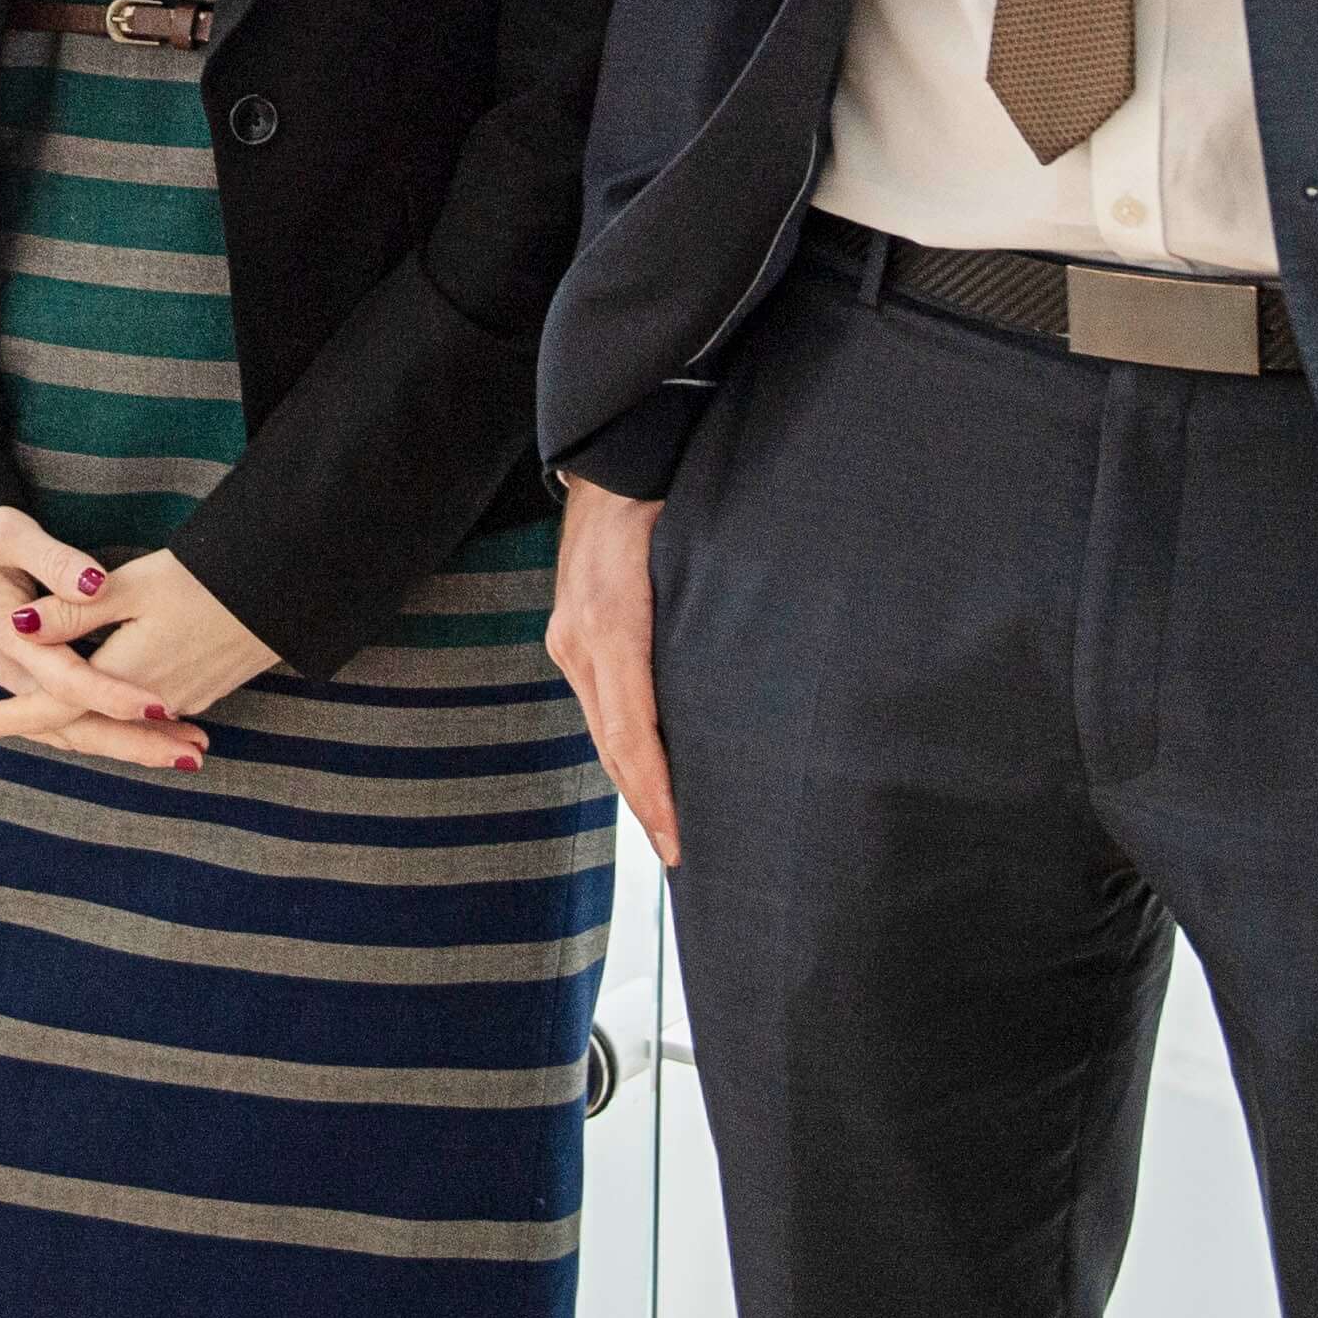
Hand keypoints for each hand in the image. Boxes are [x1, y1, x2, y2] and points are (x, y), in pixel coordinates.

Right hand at [0, 506, 195, 773]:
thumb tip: (92, 583)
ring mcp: (17, 681)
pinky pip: (66, 719)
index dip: (117, 695)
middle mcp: (14, 672)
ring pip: (73, 730)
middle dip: (136, 744)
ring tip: (187, 752)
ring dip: (128, 744)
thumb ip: (54, 560)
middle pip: (77, 725)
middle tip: (194, 754)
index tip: (164, 706)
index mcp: (12, 640)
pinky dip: (106, 733)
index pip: (71, 681)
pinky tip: (146, 735)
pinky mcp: (24, 678)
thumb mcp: (9, 533)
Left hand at [0, 549, 272, 755]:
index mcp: (121, 678)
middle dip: (29, 724)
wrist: (283, 595)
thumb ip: (73, 608)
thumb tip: (17, 627)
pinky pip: (141, 718)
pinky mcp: (199, 695)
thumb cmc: (206, 580)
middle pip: (76, 727)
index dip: (1, 717)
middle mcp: (147, 703)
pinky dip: (111, 717)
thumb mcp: (133, 585)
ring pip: (109, 725)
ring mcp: (178, 704)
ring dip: (71, 724)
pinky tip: (100, 705)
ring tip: (25, 717)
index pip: (47, 709)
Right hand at [547, 478, 679, 865]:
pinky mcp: (570, 637)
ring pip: (601, 730)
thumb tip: (748, 687)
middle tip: (681, 856)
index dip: (655, 791)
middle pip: (611, 743)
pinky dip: (621, 746)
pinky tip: (645, 773)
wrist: (611, 461)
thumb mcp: (694, 552)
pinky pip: (597, 705)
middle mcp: (580, 640)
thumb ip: (707, 615)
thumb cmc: (664, 501)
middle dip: (644, 804)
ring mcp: (569, 640)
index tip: (678, 838)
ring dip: (631, 782)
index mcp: (611, 624)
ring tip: (666, 830)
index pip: (630, 731)